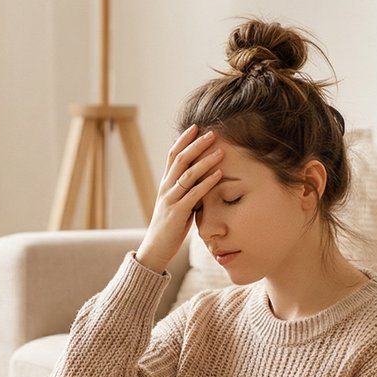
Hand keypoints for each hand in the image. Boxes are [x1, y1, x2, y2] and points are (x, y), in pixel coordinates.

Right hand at [134, 126, 223, 272]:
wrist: (156, 249)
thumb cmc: (170, 228)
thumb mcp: (178, 204)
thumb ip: (187, 191)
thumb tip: (203, 179)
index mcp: (165, 184)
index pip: (172, 156)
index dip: (183, 140)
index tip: (196, 127)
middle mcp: (165, 188)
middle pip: (180, 160)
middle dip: (197, 145)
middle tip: (212, 133)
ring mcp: (170, 200)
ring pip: (188, 175)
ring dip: (206, 161)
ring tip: (221, 152)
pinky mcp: (177, 213)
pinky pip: (194, 194)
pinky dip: (208, 182)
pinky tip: (219, 174)